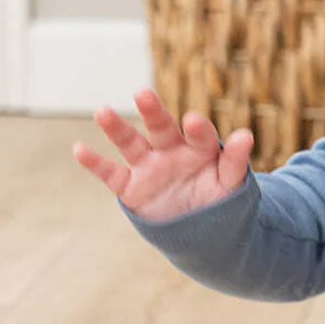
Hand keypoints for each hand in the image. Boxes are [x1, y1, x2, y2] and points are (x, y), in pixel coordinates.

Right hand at [73, 88, 252, 221]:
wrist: (200, 229)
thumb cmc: (217, 200)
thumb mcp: (230, 184)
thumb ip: (235, 162)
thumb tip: (246, 135)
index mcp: (200, 148)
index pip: (199, 135)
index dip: (197, 129)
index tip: (193, 121)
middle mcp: (171, 150)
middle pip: (161, 127)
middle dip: (153, 111)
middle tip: (143, 94)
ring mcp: (149, 166)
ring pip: (131, 143)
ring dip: (116, 129)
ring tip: (102, 111)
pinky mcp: (131, 187)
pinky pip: (111, 173)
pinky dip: (95, 163)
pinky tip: (79, 149)